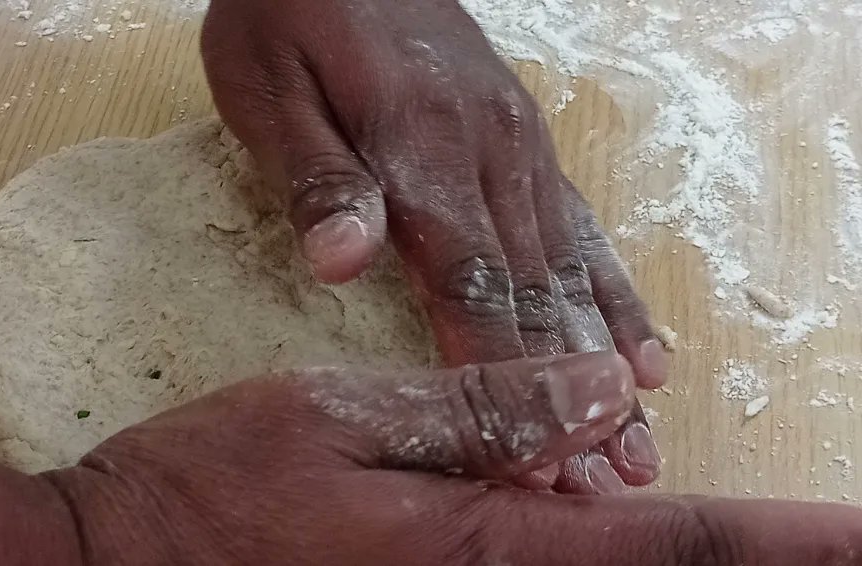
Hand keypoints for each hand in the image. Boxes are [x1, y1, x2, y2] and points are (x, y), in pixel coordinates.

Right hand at [44, 353, 861, 564]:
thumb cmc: (215, 487)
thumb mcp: (338, 414)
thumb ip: (476, 411)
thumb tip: (597, 395)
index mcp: (482, 545)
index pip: (671, 546)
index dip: (786, 540)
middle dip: (757, 559)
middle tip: (844, 538)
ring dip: (679, 555)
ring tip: (774, 536)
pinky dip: (589, 548)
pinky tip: (600, 514)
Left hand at [201, 0, 666, 492]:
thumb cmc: (289, 17)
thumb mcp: (270, 90)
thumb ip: (317, 181)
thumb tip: (344, 264)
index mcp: (421, 149)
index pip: (470, 287)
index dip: (499, 378)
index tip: (526, 457)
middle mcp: (489, 153)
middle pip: (536, 295)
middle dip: (568, 396)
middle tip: (605, 481)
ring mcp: (518, 145)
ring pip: (572, 270)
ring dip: (605, 363)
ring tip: (640, 442)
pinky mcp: (524, 139)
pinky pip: (580, 226)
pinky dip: (614, 294)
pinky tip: (642, 347)